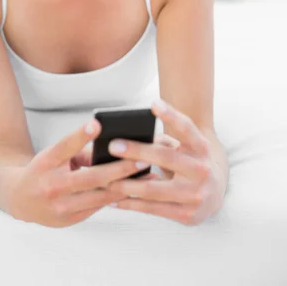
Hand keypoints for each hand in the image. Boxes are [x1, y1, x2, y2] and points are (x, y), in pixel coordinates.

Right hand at [9, 119, 146, 227]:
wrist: (19, 199)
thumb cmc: (43, 170)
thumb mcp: (54, 155)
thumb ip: (80, 151)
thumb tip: (111, 150)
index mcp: (46, 162)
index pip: (65, 146)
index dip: (81, 135)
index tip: (97, 124)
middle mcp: (52, 185)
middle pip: (91, 177)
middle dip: (119, 168)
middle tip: (141, 159)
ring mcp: (60, 206)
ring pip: (99, 196)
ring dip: (125, 186)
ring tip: (146, 176)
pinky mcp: (69, 220)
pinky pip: (97, 207)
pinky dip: (115, 198)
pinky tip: (133, 190)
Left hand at [106, 100, 220, 225]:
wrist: (214, 195)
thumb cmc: (189, 162)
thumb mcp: (185, 148)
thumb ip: (162, 142)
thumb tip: (125, 141)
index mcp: (201, 147)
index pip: (186, 128)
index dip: (171, 115)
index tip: (153, 104)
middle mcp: (202, 170)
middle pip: (165, 157)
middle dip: (137, 151)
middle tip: (112, 146)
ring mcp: (196, 194)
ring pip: (154, 188)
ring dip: (127, 184)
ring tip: (106, 178)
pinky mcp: (187, 215)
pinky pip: (152, 209)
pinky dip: (131, 204)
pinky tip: (113, 199)